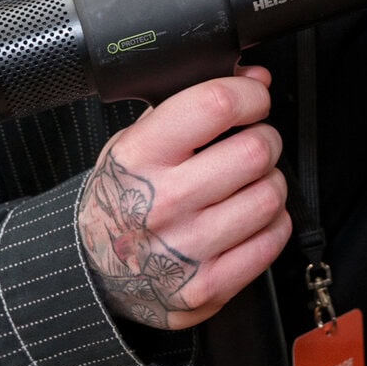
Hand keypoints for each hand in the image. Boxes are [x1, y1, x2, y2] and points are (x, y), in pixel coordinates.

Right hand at [76, 67, 290, 329]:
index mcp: (141, 157)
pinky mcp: (207, 285)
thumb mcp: (138, 140)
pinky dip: (272, 224)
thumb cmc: (123, 196)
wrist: (94, 269)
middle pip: (254, 151)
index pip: (215, 106)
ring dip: (270, 183)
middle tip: (253, 144)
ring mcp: (186, 249)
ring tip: (249, 184)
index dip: (249, 95)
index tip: (253, 100)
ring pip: (270, 196)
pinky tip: (250, 219)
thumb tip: (255, 79)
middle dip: (265, 140)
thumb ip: (192, 106)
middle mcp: (162, 203)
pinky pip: (271, 241)